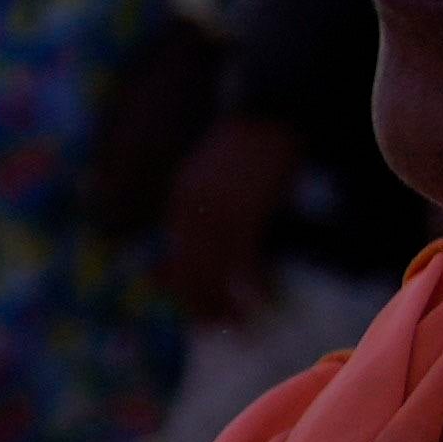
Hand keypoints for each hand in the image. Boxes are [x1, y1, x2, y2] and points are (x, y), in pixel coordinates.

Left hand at [157, 106, 298, 329]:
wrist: (268, 114)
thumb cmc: (247, 145)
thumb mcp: (214, 178)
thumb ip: (207, 209)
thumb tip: (210, 239)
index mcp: (181, 202)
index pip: (175, 257)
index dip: (183, 289)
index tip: (197, 311)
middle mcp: (191, 212)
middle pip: (189, 271)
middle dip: (202, 304)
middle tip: (219, 327)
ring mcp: (217, 214)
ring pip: (214, 273)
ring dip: (226, 304)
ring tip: (241, 327)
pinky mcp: (246, 214)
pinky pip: (244, 262)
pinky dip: (251, 287)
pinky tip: (260, 304)